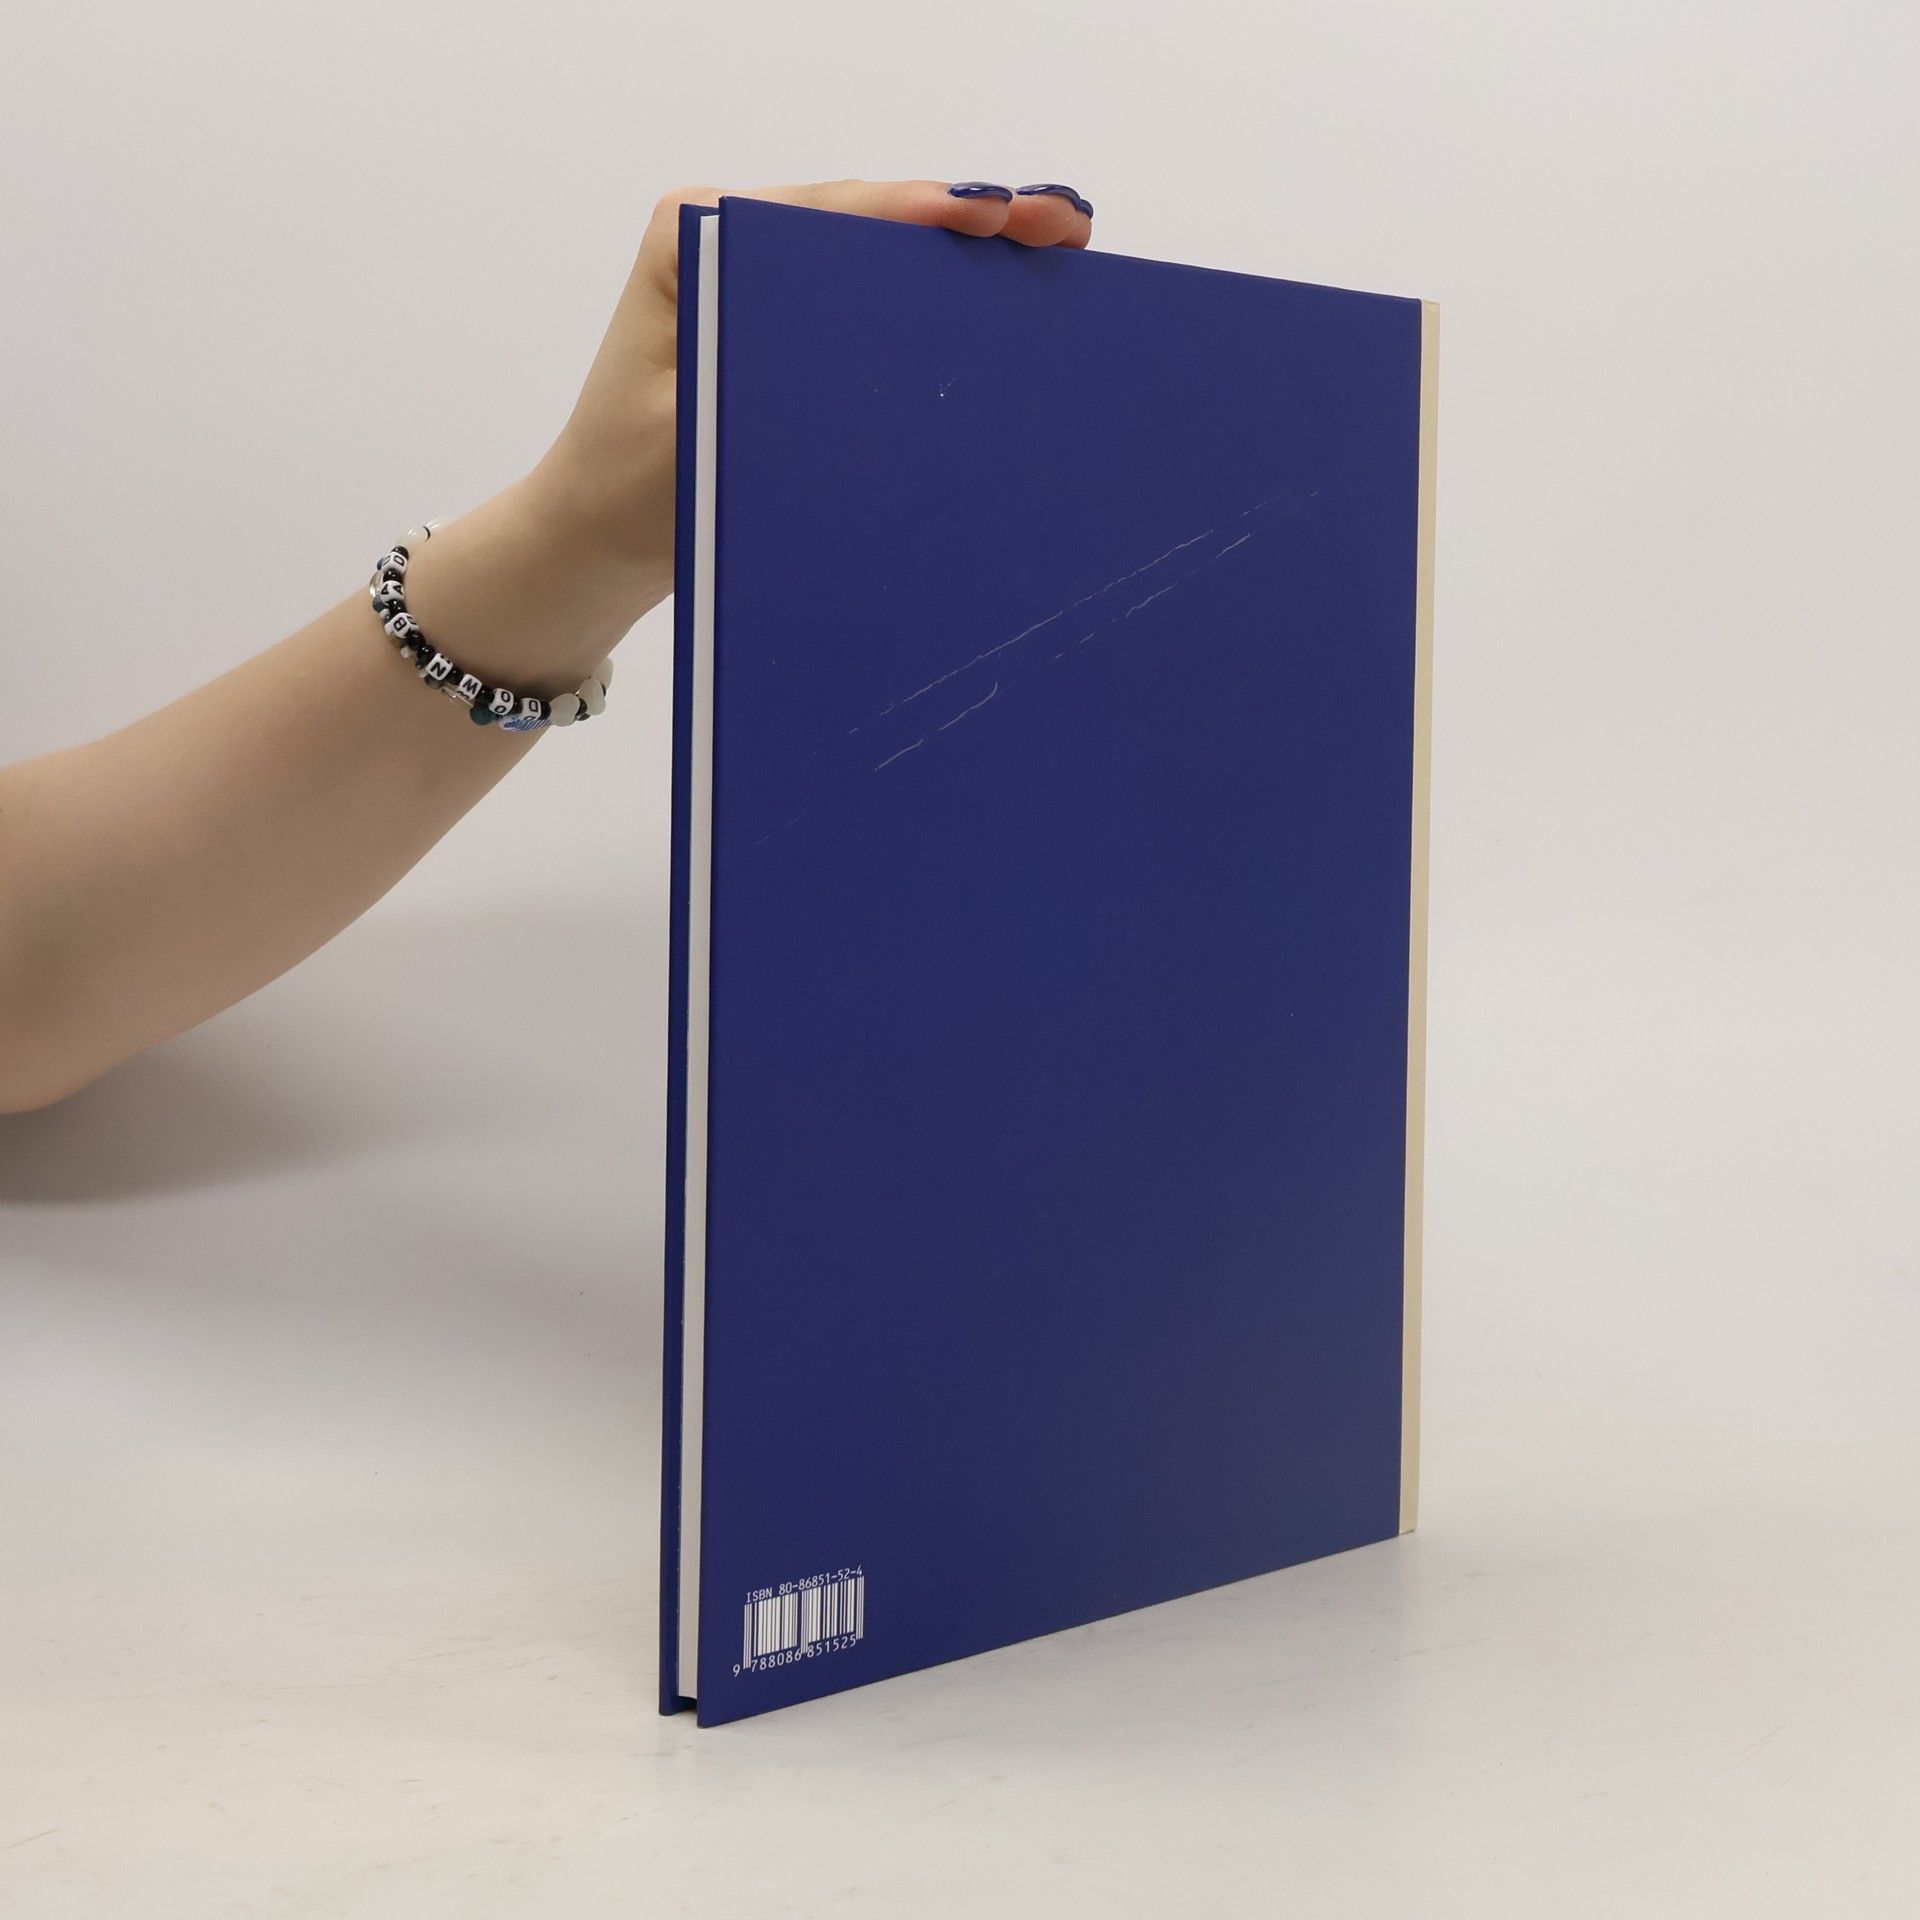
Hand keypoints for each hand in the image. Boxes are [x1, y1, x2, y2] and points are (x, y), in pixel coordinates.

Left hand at [535, 178, 1095, 612]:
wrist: (594, 548)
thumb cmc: (630, 496)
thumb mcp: (699, 437)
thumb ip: (769, 387)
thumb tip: (876, 355)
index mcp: (695, 239)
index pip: (829, 212)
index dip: (920, 210)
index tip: (992, 214)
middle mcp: (731, 244)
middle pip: (869, 221)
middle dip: (967, 220)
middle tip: (1058, 223)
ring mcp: (764, 287)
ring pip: (881, 259)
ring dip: (967, 257)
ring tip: (1055, 243)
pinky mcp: (788, 336)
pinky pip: (874, 308)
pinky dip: (940, 305)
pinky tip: (1006, 297)